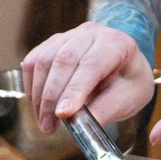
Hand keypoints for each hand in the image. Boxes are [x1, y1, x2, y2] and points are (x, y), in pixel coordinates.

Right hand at [21, 21, 156, 134]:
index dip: (74, 90)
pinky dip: (31, 83)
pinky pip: (34, 60)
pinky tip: (37, 102)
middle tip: (48, 126)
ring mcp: (71, 35)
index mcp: (118, 44)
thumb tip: (74, 122)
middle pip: (63, 60)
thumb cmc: (128, 82)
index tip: (62, 114)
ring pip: (44, 60)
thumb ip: (103, 110)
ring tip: (44, 121)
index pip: (91, 64)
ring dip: (39, 94)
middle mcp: (92, 33)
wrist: (126, 64)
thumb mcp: (127, 99)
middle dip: (51, 97)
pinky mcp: (54, 42)